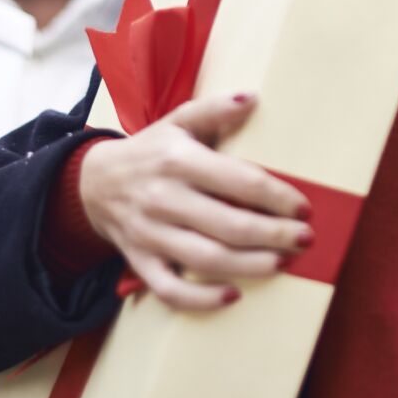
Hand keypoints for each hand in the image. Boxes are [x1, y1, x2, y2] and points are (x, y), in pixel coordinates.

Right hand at [78, 93, 313, 311]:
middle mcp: (164, 198)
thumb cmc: (149, 151)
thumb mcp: (178, 122)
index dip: (278, 197)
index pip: (240, 181)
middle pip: (229, 224)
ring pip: (206, 259)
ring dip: (250, 266)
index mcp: (178, 159)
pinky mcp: (140, 262)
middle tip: (305, 239)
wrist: (92, 182)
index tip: (304, 208)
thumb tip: (252, 98)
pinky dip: (202, 299)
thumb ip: (214, 110)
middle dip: (274, 235)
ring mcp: (150, 234)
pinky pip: (170, 290)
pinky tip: (234, 296)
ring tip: (282, 264)